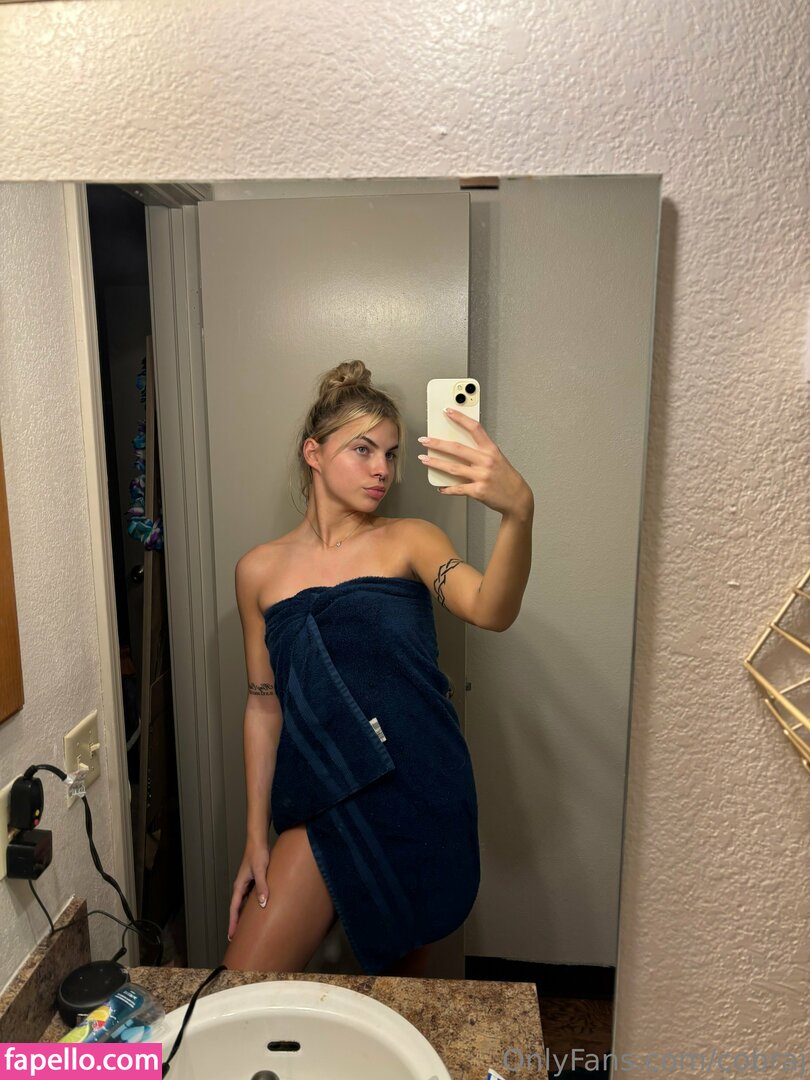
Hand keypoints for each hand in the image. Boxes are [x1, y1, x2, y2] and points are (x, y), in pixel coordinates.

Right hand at [227, 840, 269, 940]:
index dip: (233, 923)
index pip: (234, 909)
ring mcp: (246, 884)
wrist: (258, 842)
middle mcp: (241, 887)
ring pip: (243, 903)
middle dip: (236, 922)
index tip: (231, 936)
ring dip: (243, 915)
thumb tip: (262, 903)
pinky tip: (257, 910)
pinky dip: (250, 906)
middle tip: (236, 937)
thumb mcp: (261, 870)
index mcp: (239, 886)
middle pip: (236, 908)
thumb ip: (262, 886)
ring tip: (246, 928)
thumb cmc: (258, 854)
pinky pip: (249, 897)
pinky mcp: (252, 880)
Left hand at [418, 409, 533, 518]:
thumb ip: (480, 452)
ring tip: (424, 459)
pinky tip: (440, 487)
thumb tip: (458, 448)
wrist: (518, 498)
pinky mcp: (478, 491)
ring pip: (452, 468)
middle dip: (437, 443)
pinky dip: (447, 488)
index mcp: (491, 450)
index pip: (474, 428)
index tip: (448, 411)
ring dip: (436, 463)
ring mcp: (481, 476)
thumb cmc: (506, 477)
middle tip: (424, 440)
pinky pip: (458, 488)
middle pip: (457, 449)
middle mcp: (486, 461)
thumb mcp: (497, 459)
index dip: (460, 418)